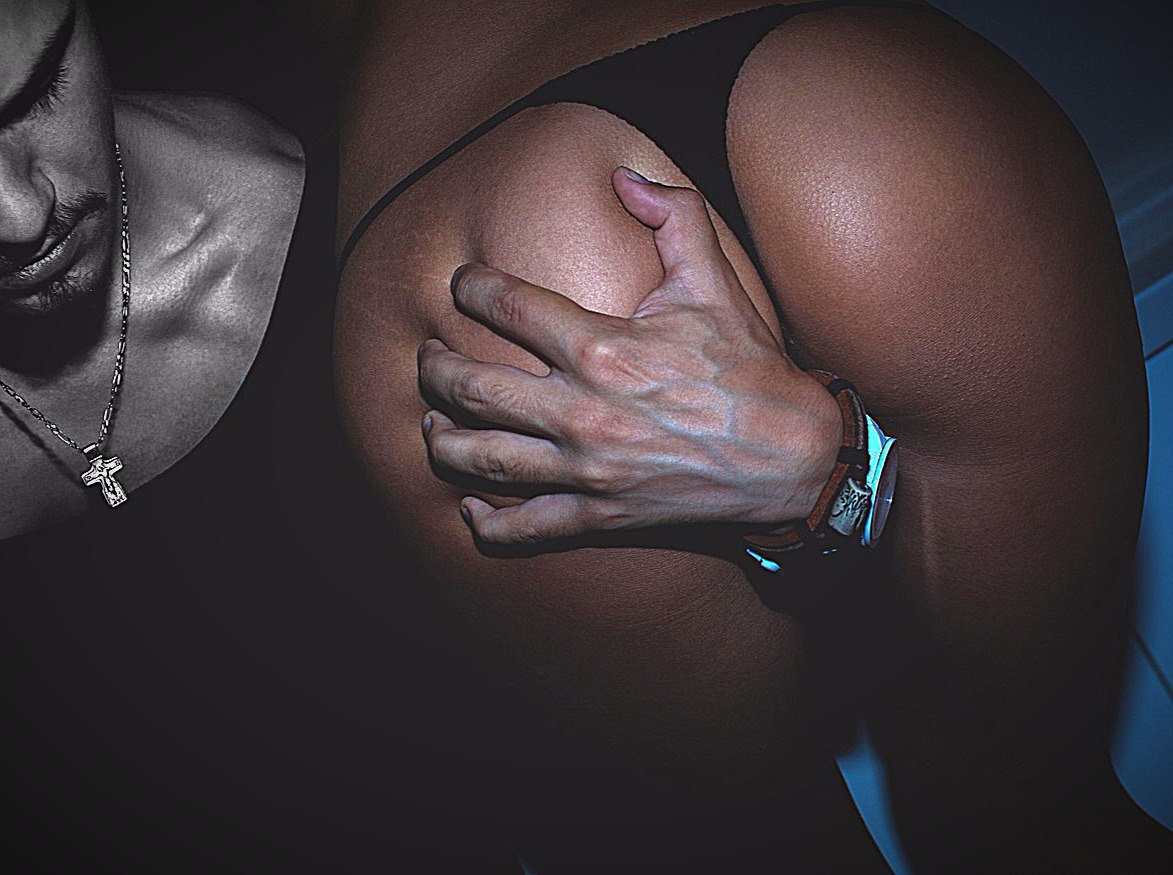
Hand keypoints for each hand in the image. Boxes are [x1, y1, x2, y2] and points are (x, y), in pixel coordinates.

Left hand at [418, 167, 840, 544]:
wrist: (791, 455)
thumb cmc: (749, 367)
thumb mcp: (715, 280)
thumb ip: (673, 216)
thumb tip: (625, 177)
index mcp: (601, 346)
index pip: (506, 306)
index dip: (470, 288)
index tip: (461, 285)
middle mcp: (581, 409)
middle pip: (471, 387)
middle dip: (435, 369)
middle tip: (428, 358)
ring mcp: (586, 468)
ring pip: (481, 458)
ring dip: (441, 440)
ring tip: (432, 426)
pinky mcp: (599, 514)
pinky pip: (525, 527)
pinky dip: (488, 523)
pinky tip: (471, 508)